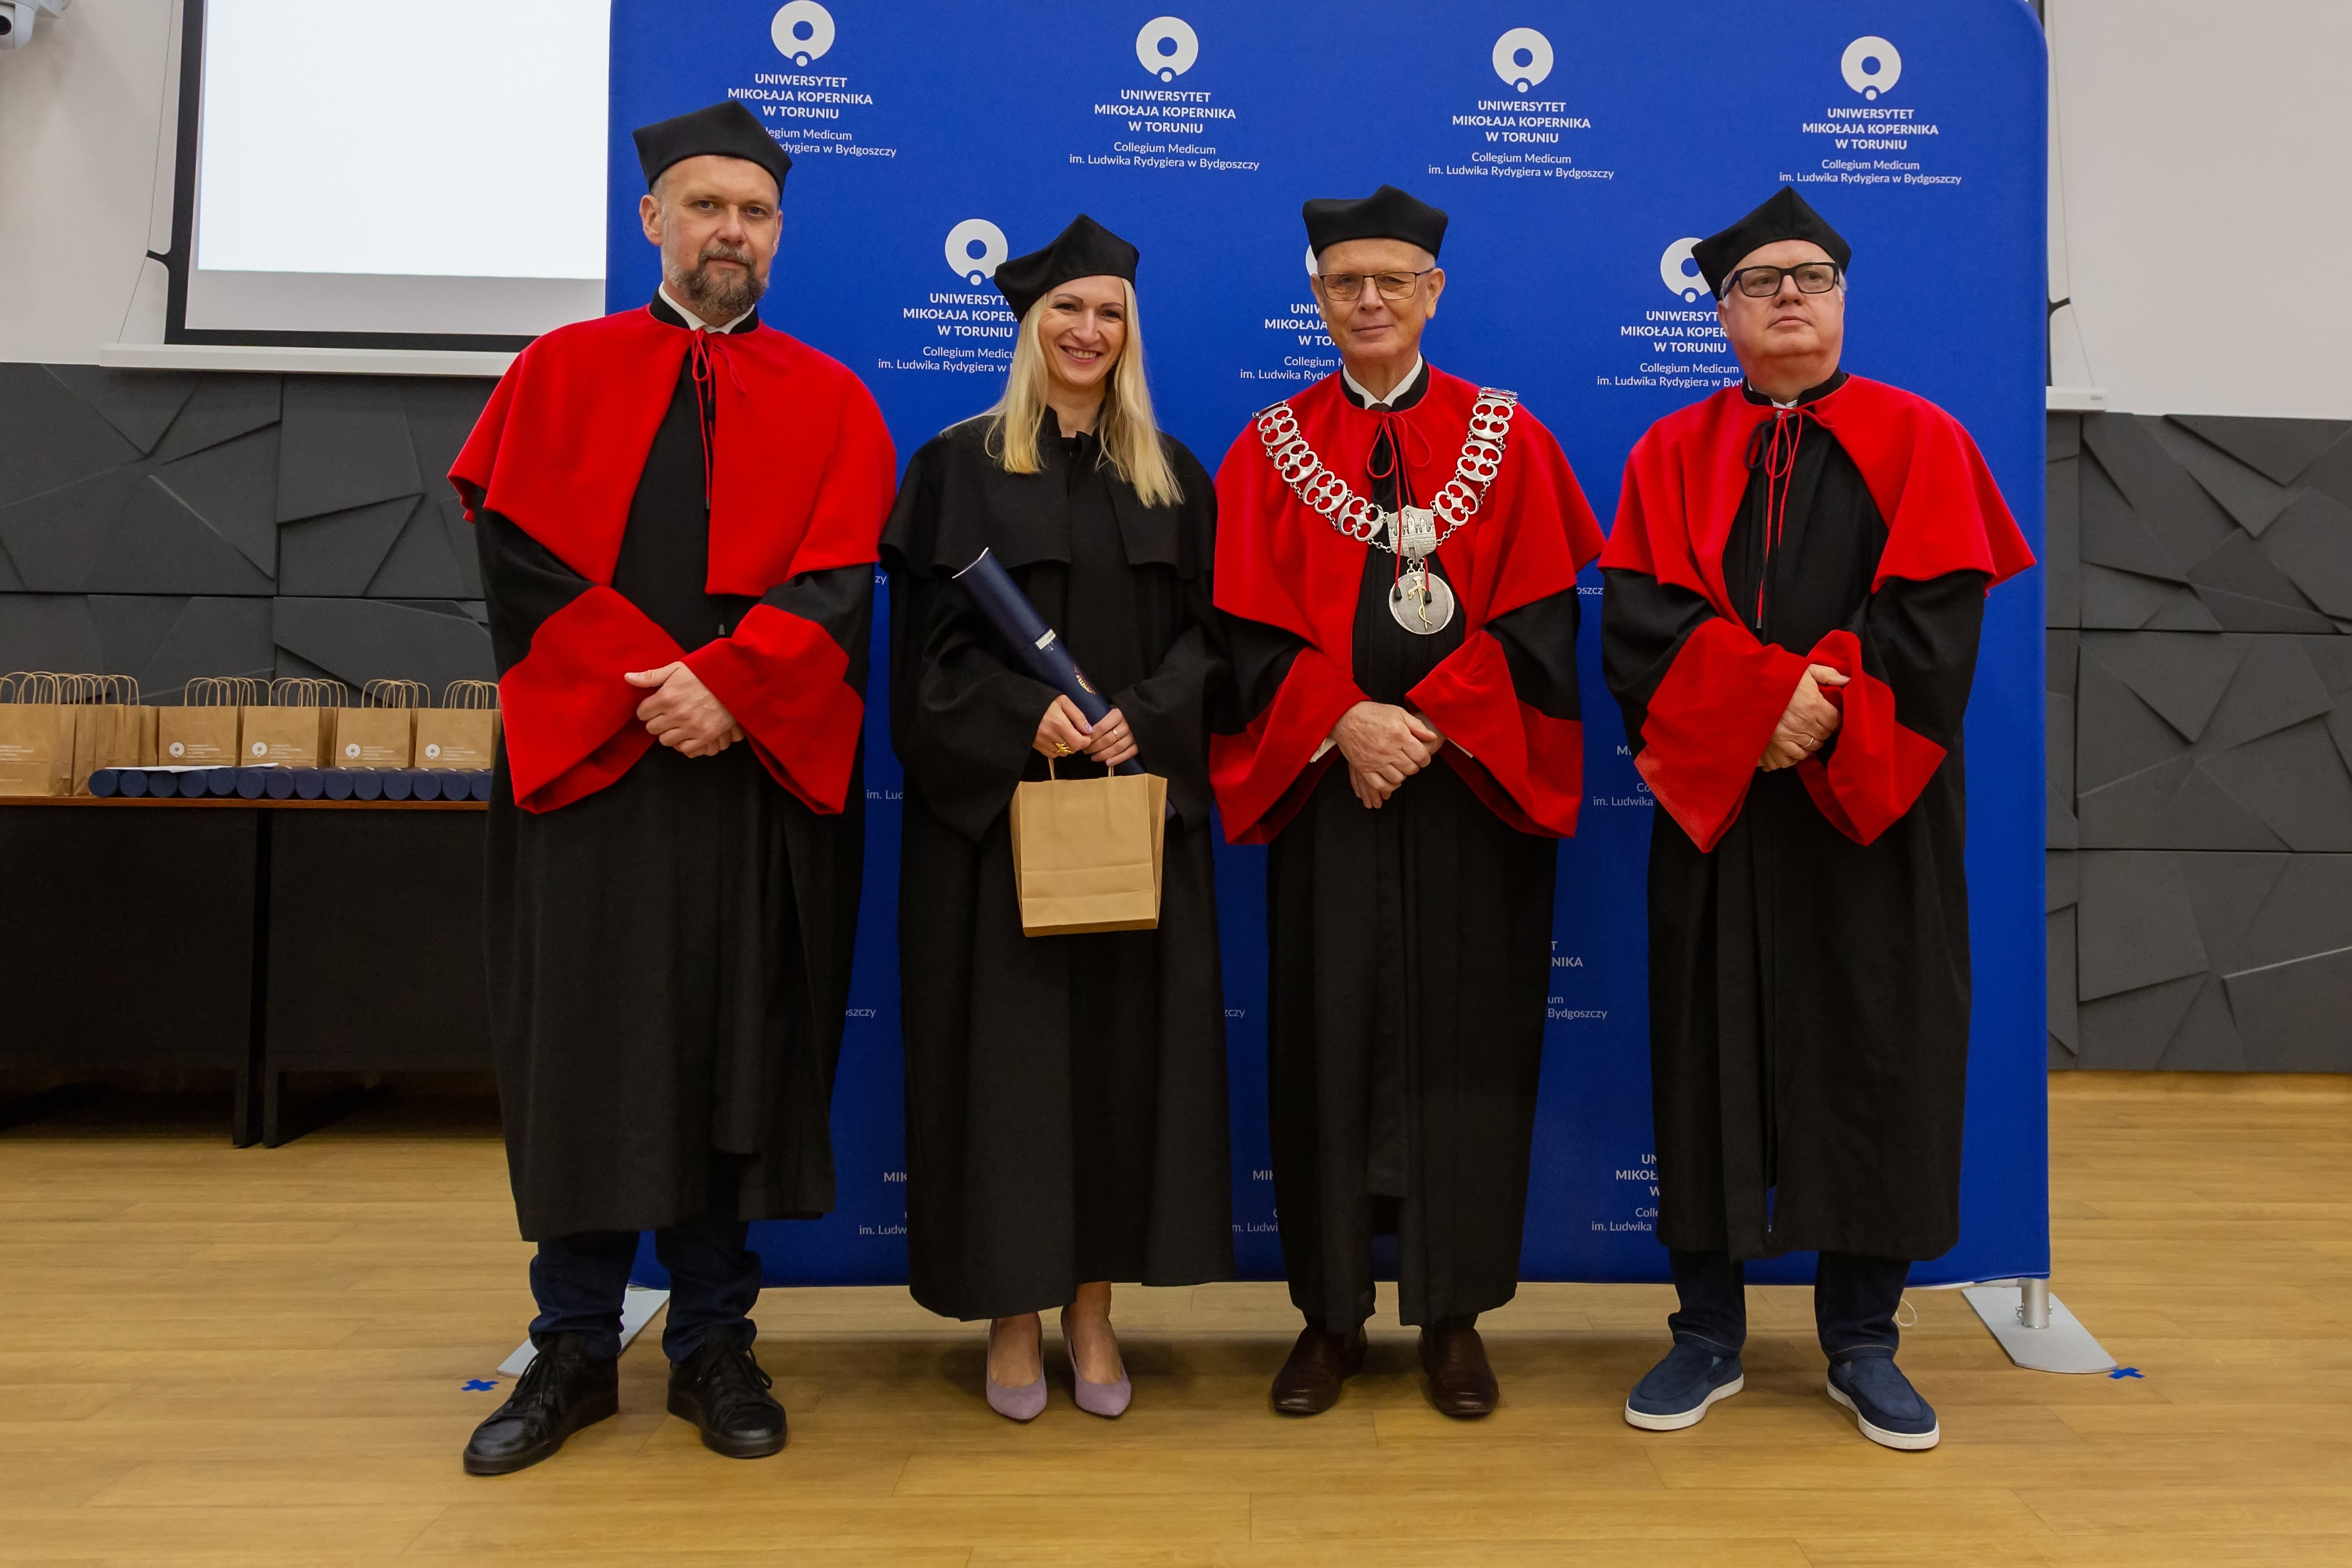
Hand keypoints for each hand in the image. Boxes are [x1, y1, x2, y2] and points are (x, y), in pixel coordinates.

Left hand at [625, 662, 739, 756]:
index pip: (642, 713)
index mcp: (667, 697)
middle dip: (656, 721)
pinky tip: (687, 732)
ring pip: (665, 740)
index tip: (655, 706)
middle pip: (652, 728)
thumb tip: (627, 677)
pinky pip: (684, 748)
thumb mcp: (676, 669)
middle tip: (666, 715)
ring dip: (668, 733)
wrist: (733, 681)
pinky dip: (683, 742)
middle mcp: (677, 714)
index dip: (647, 709)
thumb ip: (651, 676)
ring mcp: (691, 727)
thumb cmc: (704, 674)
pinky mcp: (705, 736)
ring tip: (676, 724)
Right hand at [1034, 694, 1094, 760]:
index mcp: (1059, 724)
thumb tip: (1089, 730)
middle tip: (1075, 732)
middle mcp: (1050, 736)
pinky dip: (1057, 749)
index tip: (1085, 733)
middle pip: (1072, 749)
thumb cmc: (1041, 699)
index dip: (1086, 740)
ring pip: (1063, 753)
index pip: (1079, 743)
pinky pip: (1052, 754)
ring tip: (1064, 734)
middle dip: (1077, 743)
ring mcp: (1042, 742)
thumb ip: (1078, 716)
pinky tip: (1055, 738)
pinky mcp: (1035, 746)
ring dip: (1067, 746)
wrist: (1019, 703)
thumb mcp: (1063, 701)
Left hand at [1080, 705, 1138, 768]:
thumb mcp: (1115, 706)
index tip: (1084, 739)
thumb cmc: (1125, 709)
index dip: (1091, 736)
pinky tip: (1108, 763)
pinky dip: (1118, 759)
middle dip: (1094, 747)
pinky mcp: (1140, 744)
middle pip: (1108, 739)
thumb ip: (1103, 713)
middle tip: (1086, 751)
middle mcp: (1127, 725)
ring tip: (1094, 757)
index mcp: (1119, 714)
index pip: (1101, 727)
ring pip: (1117, 748)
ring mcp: (1135, 735)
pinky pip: (1128, 753)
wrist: (1148, 711)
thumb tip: (1086, 722)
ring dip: (1103, 755)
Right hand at [1331, 701, 1440, 807]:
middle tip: (1409, 761)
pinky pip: (1380, 785)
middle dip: (1414, 766)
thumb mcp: (1398, 713)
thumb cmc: (1373, 713)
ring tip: (1399, 767)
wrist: (1346, 717)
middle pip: (1411, 769)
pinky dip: (1389, 786)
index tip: (1421, 757)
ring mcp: (1375, 761)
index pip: (1421, 756)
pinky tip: (1391, 779)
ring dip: (1402, 775)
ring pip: (1398, 778)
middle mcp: (1388, 749)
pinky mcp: (1364, 768)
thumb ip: (1417, 726)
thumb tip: (1432, 737)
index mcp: (1399, 735)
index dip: (1425, 759)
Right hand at [1758, 663, 1847, 771]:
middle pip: (1823, 736)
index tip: (1829, 717)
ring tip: (1805, 736)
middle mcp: (1804, 725)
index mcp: (1813, 706)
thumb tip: (1847, 680)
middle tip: (1816, 725)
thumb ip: (1827, 674)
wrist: (1748, 687)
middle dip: (1822, 731)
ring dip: (1809, 744)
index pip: (1835, 722)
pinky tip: (1792, 746)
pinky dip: (1793, 755)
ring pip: (1809, 749)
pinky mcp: (1774, 747)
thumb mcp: (1804, 670)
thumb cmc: (1777, 678)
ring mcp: (1789, 738)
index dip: (1833, 720)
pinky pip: (1791, 759)